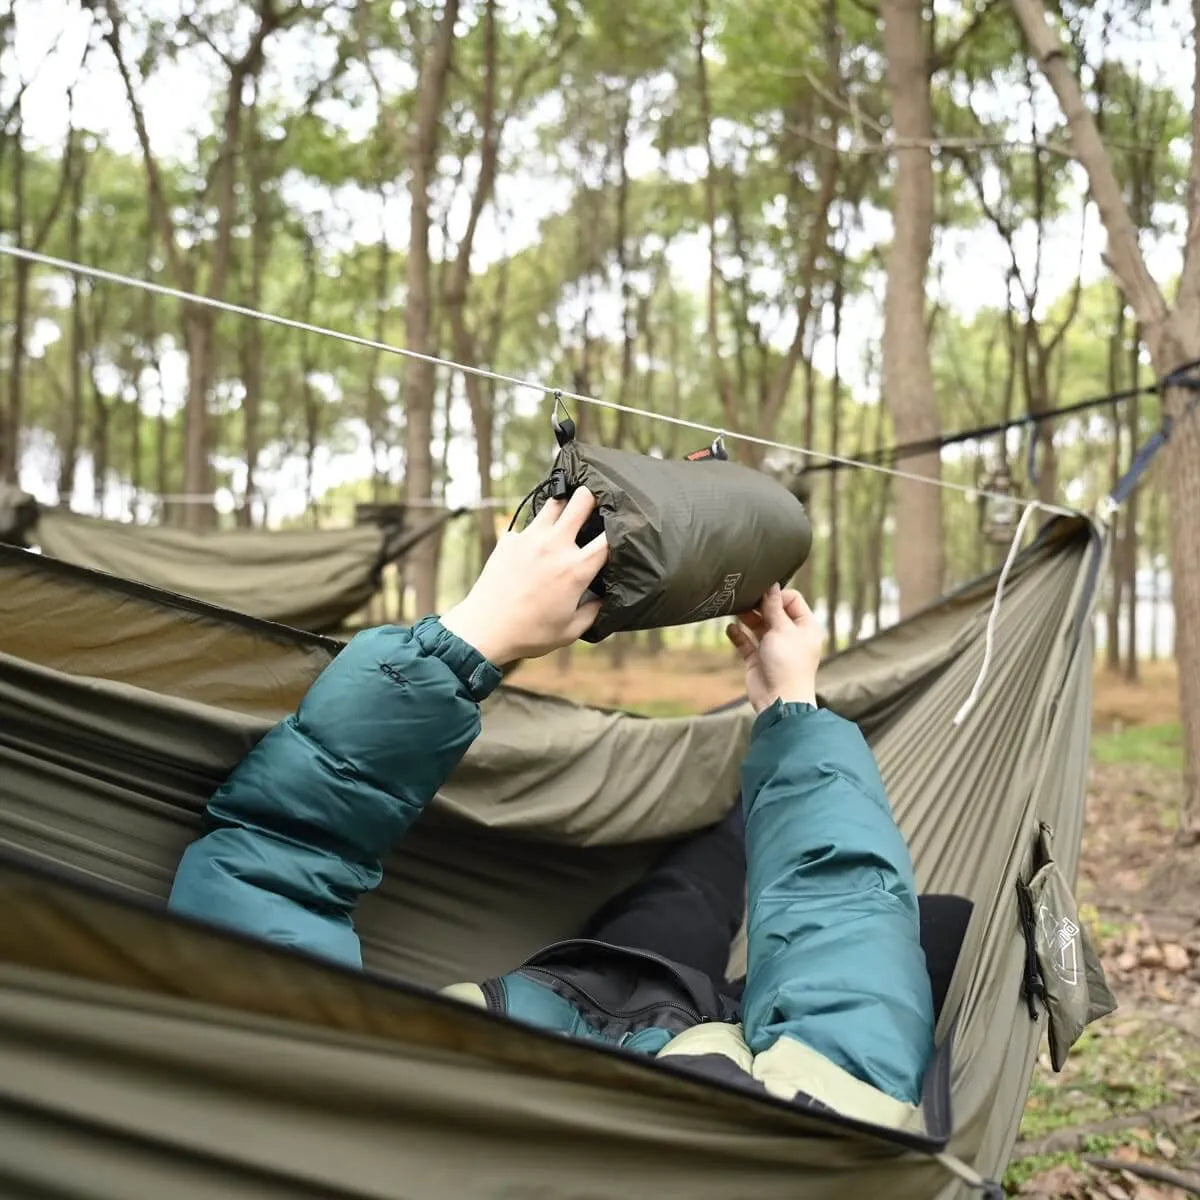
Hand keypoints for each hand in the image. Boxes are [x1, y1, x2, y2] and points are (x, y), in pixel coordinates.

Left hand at [440, 488, 607, 666]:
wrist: (484, 630)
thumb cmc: (531, 634)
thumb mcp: (571, 630)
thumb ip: (594, 610)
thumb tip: (604, 595)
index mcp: (576, 569)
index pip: (609, 537)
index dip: (621, 528)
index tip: (624, 528)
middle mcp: (555, 546)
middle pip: (582, 500)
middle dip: (593, 495)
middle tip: (598, 501)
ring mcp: (530, 539)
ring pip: (554, 503)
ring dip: (565, 507)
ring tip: (568, 515)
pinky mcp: (509, 540)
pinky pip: (529, 526)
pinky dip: (537, 530)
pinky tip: (537, 543)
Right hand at [726, 584, 823, 714]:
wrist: (779, 700)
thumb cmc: (788, 664)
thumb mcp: (782, 629)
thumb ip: (774, 607)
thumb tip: (771, 586)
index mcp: (805, 626)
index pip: (792, 600)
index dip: (777, 595)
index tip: (762, 595)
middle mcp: (790, 634)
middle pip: (773, 611)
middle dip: (759, 605)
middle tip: (744, 598)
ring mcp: (774, 647)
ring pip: (758, 625)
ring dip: (747, 617)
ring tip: (735, 610)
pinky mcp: (758, 658)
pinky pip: (746, 642)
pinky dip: (738, 634)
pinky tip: (730, 628)